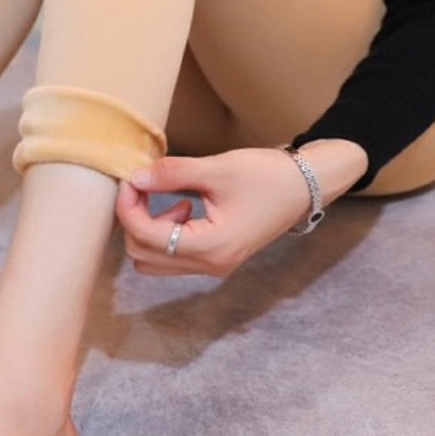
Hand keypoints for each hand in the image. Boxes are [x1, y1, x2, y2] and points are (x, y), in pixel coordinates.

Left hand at [115, 141, 366, 277]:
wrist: (306, 187)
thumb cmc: (267, 176)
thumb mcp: (218, 169)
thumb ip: (172, 174)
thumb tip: (135, 178)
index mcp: (210, 247)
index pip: (146, 236)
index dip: (128, 206)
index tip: (130, 178)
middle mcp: (209, 265)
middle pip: (142, 254)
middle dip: (134, 218)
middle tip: (144, 184)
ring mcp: (213, 266)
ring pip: (154, 259)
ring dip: (148, 228)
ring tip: (166, 197)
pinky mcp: (216, 258)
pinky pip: (172, 256)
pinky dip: (164, 232)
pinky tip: (182, 206)